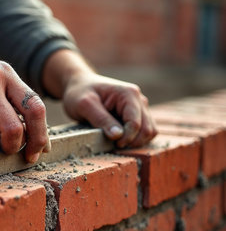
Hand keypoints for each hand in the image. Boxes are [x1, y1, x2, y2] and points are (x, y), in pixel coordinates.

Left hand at [42, 49, 156, 147]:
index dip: (126, 138)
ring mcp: (140, 107)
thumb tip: (118, 135)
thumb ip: (101, 119)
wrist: (80, 86)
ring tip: (117, 142)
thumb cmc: (80, 93)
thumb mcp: (85, 105)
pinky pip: (145, 131)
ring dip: (136, 141)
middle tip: (115, 145)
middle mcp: (139, 99)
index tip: (114, 144)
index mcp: (128, 94)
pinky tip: (120, 139)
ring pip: (150, 131)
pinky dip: (136, 139)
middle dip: (133, 141)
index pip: (135, 123)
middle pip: (147, 129)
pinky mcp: (137, 114)